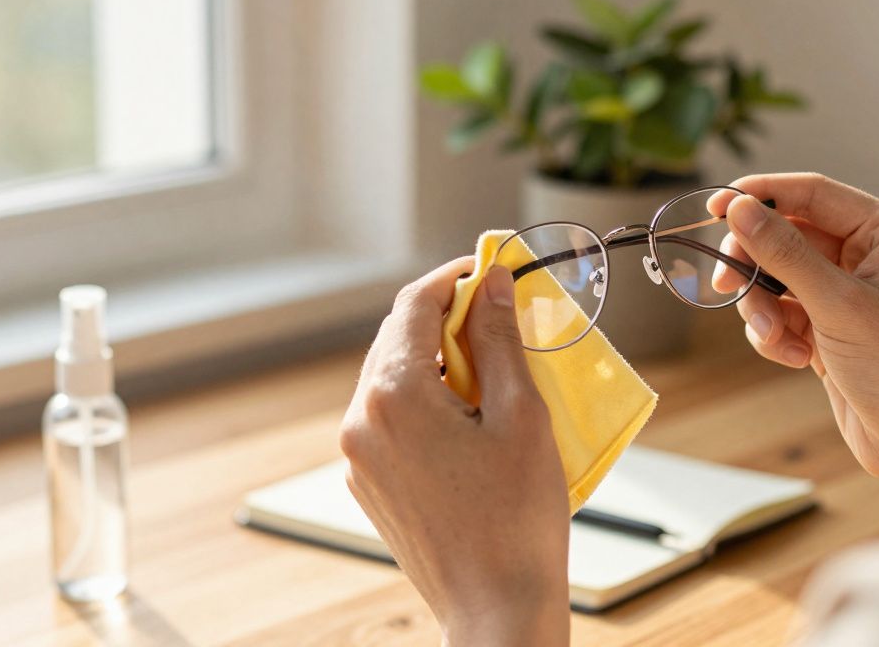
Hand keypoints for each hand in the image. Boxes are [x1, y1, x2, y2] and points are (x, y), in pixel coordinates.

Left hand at [340, 259, 570, 646]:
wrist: (496, 607)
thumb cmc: (517, 520)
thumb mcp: (520, 414)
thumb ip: (499, 340)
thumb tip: (494, 286)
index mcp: (393, 396)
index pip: (415, 304)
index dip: (456, 278)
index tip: (490, 271)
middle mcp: (361, 421)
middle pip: (397, 339)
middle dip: (448, 321)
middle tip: (500, 319)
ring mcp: (359, 457)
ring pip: (393, 380)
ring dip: (438, 363)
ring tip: (493, 373)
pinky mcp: (369, 483)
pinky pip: (392, 420)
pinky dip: (427, 403)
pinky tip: (471, 420)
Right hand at [710, 173, 878, 520]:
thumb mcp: (837, 305)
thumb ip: (784, 253)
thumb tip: (739, 208)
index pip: (810, 193)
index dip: (760, 195)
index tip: (715, 206)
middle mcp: (867, 254)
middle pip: (784, 234)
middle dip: (755, 265)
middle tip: (725, 286)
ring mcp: (845, 291)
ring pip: (775, 276)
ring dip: (763, 308)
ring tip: (777, 341)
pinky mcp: (828, 326)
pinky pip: (780, 311)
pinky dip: (775, 333)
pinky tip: (795, 359)